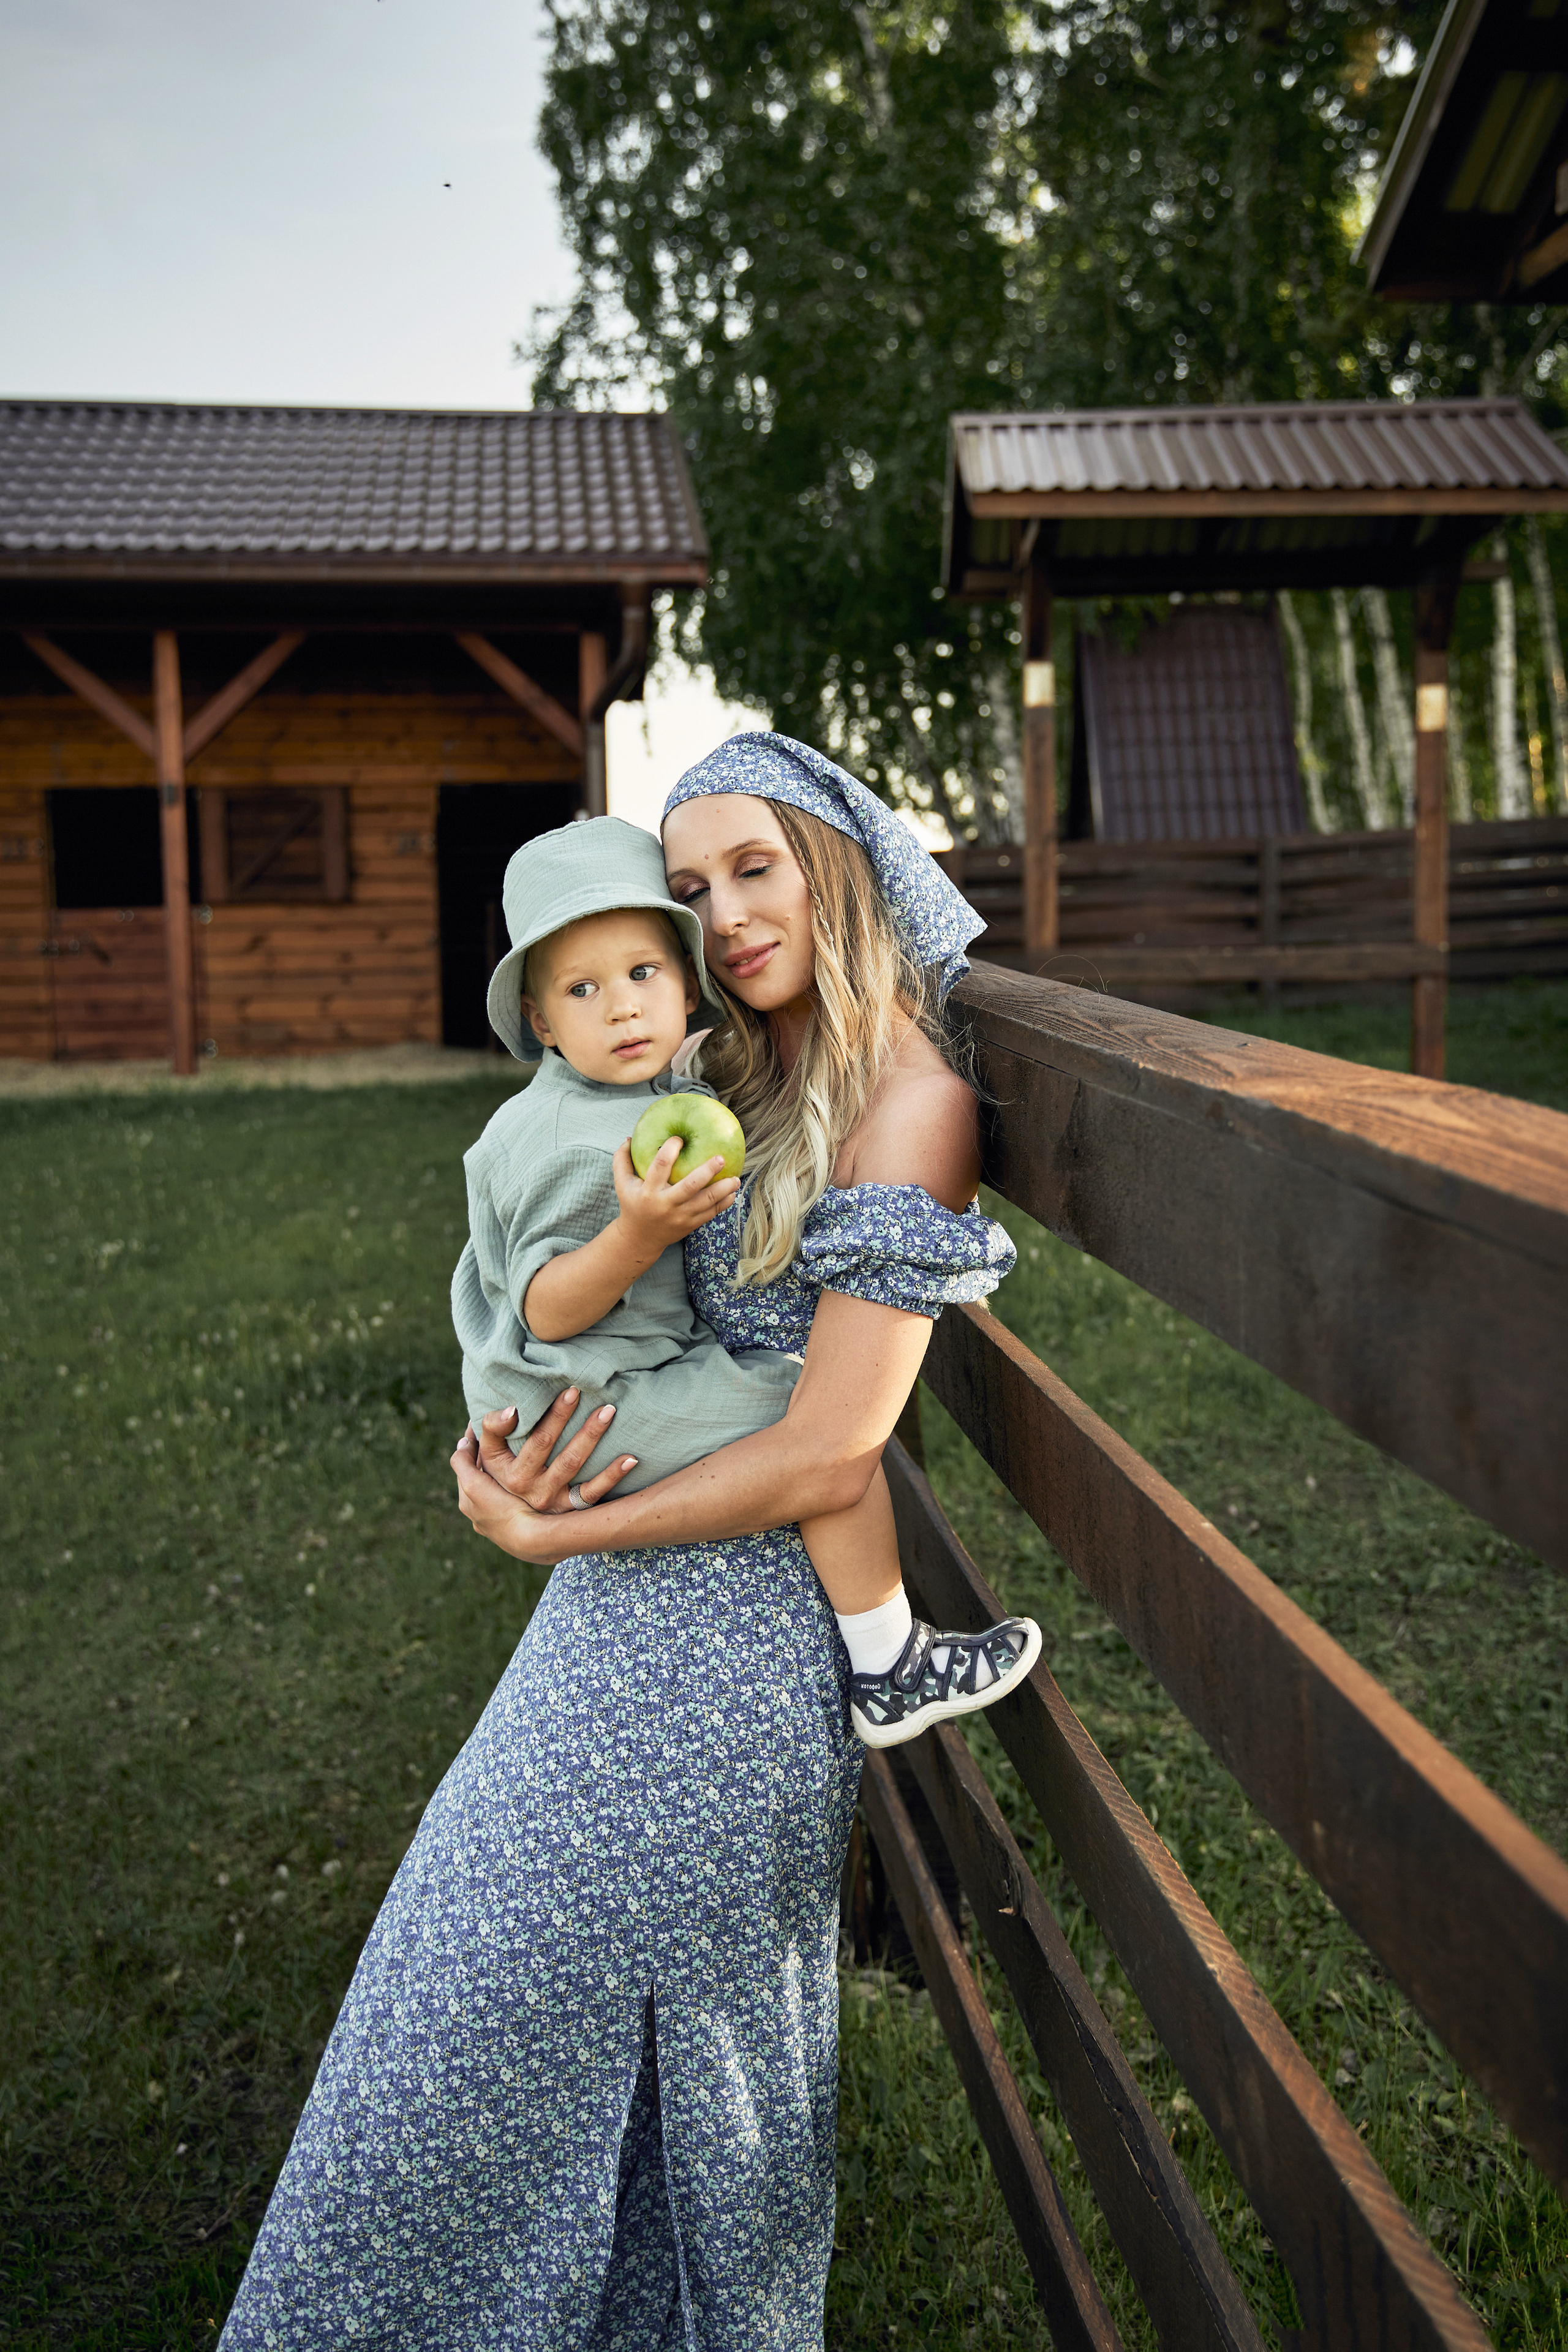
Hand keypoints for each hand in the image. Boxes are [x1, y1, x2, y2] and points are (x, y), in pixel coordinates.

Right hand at [450, 1388, 637, 1564]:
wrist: (507, 1519)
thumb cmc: (498, 1471)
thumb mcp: (486, 1454)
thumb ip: (492, 1428)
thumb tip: (514, 1410)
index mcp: (510, 1473)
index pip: (535, 1440)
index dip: (553, 1416)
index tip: (572, 1391)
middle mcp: (531, 1489)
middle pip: (554, 1449)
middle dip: (571, 1419)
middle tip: (591, 1393)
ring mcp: (552, 1502)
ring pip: (574, 1466)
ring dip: (592, 1437)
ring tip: (608, 1411)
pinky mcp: (569, 1510)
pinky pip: (593, 1493)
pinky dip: (613, 1476)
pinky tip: (631, 1459)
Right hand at [610, 1138, 738, 1266]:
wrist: (640, 1239)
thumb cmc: (632, 1204)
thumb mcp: (622, 1184)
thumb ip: (621, 1160)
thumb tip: (629, 1137)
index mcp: (649, 1191)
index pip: (660, 1166)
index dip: (670, 1149)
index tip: (679, 1139)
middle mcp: (666, 1204)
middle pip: (690, 1186)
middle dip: (707, 1171)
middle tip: (721, 1158)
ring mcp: (681, 1216)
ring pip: (707, 1202)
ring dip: (724, 1189)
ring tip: (736, 1178)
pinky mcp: (691, 1224)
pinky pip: (711, 1213)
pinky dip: (724, 1203)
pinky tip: (733, 1192)